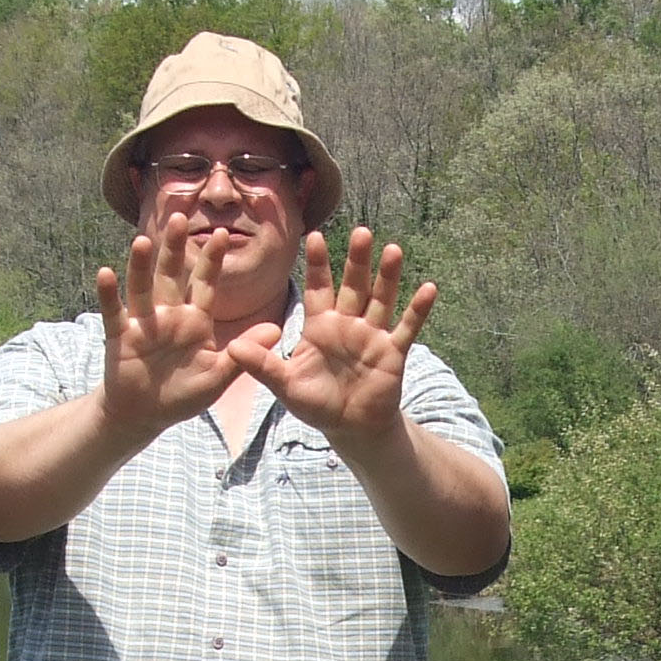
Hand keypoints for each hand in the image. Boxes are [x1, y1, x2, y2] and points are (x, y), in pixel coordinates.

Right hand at [95, 217, 237, 438]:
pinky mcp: (119, 337)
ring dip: (141, 266)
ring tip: (142, 241)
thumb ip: (244, 353)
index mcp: (194, 321)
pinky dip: (108, 294)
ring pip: (142, 288)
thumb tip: (276, 331)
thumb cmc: (183, 394)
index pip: (205, 284)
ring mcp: (143, 323)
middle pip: (171, 276)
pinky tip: (105, 273)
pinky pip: (113, 313)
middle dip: (174, 249)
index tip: (223, 234)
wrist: (145, 414)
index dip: (212, 261)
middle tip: (178, 218)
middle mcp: (168, 315)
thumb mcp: (218, 376)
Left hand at [231, 229, 436, 451]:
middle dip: (357, 260)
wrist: (350, 428)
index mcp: (321, 326)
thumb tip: (231, 347)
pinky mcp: (392, 352)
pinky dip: (418, 310)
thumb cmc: (317, 404)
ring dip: (388, 277)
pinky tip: (429, 288)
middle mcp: (348, 324)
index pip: (318, 288)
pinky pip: (407, 328)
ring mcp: (372, 335)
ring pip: (381, 300)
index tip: (314, 236)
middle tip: (361, 232)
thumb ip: (262, 365)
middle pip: (353, 285)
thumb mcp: (285, 385)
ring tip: (393, 250)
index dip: (318, 264)